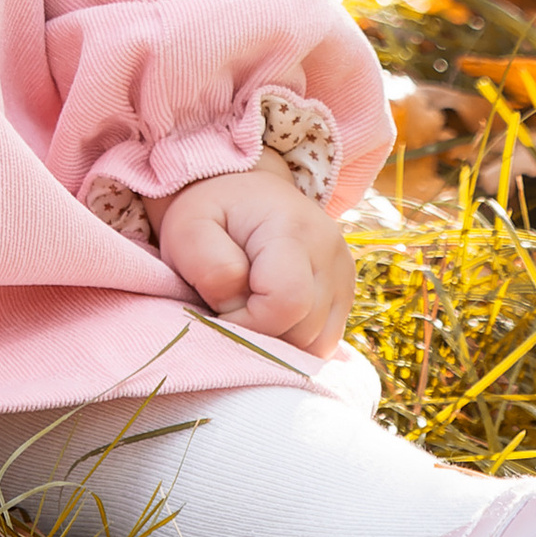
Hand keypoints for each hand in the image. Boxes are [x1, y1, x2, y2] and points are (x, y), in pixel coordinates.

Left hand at [155, 147, 351, 356]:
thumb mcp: (189, 227)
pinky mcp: (345, 293)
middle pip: (305, 330)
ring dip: (280, 341)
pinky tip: (270, 315)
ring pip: (318, 343)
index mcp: (293, 229)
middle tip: (232, 307)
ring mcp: (343, 273)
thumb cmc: (211, 212)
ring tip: (252, 308)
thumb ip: (209, 266)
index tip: (220, 309)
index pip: (287, 302)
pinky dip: (295, 340)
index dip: (249, 322)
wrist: (243, 193)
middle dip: (261, 333)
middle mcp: (330, 251)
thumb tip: (239, 305)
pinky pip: (325, 342)